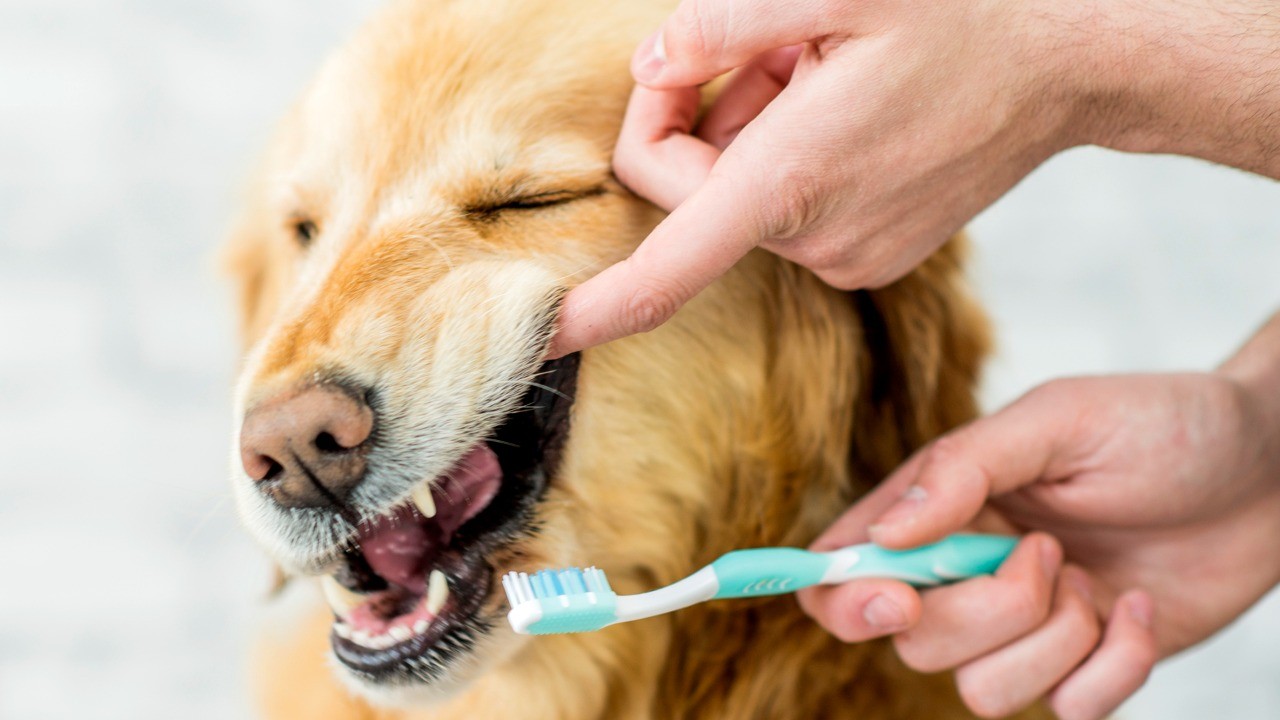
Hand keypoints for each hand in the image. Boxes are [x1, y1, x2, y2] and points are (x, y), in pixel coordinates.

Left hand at [550, 0, 1279, 357]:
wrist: (1069, 59)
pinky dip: (785, 158)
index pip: (663, 272)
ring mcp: (844, 257)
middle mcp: (813, 238)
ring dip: (750, 130)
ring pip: (735, 197)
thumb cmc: (961, 12)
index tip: (537, 338)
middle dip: (699, 115)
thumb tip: (651, 64)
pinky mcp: (867, 256)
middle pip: (687, 194)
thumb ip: (719, 23)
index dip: (591, 311)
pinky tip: (845, 108)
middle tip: (775, 49)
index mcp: (789, 182)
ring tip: (825, 72)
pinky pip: (782, 210)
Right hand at [798, 317, 1279, 719]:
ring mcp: (1027, 625)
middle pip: (913, 642)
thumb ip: (961, 468)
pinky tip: (1136, 606)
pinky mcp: (1086, 665)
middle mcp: (970, 571)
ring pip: (979, 691)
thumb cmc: (1159, 426)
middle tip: (1048, 553)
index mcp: (943, 508)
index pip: (845, 568)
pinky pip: (1066, 709)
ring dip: (1050, 641)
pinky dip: (1112, 666)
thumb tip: (882, 534)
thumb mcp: (1057, 420)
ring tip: (1095, 579)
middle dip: (986, 610)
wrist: (1270, 470)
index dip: (842, 598)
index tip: (892, 599)